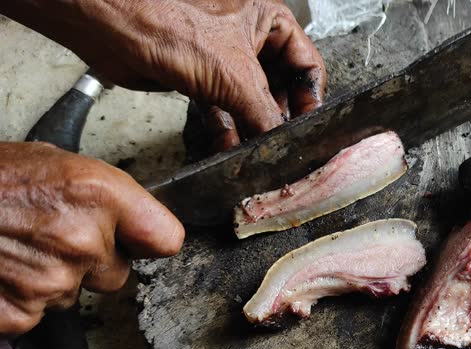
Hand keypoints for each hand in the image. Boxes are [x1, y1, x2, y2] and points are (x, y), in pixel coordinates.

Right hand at [0, 142, 184, 335]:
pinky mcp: (21, 314)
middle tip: (49, 239)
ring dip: (52, 279)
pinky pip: (37, 315)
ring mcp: (53, 282)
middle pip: (119, 274)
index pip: (166, 238)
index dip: (149, 241)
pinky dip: (18, 301)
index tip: (139, 241)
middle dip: (92, 262)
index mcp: (99, 194)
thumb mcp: (49, 160)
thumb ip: (99, 194)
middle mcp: (85, 240)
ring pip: (74, 294)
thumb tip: (129, 218)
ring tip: (13, 249)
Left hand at [3, 0, 325, 150]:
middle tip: (281, 148)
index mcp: (268, 20)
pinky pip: (222, 111)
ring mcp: (222, 59)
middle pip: (279, 88)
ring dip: (251, 132)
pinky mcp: (198, 78)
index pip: (307, 66)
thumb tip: (283, 145)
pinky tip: (228, 150)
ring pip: (249, 103)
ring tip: (255, 156)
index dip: (310, 100)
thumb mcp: (235, 75)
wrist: (110, 25)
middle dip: (277, 120)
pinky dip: (226, 131)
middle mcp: (248, 38)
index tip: (308, 129)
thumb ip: (266, 114)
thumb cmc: (167, 20)